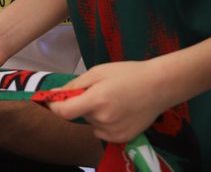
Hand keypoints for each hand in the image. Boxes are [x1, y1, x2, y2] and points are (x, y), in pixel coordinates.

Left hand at [46, 60, 174, 143]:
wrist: (159, 86)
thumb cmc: (128, 74)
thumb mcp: (98, 72)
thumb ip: (75, 85)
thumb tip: (55, 94)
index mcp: (97, 100)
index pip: (64, 112)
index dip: (54, 106)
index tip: (51, 100)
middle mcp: (104, 119)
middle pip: (80, 115)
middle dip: (82, 104)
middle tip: (98, 91)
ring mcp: (114, 131)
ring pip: (92, 123)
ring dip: (94, 113)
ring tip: (112, 100)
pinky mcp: (123, 138)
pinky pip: (103, 131)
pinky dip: (104, 122)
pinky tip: (119, 111)